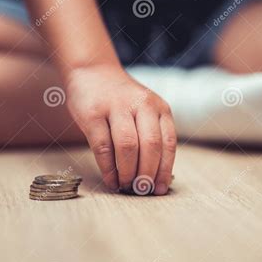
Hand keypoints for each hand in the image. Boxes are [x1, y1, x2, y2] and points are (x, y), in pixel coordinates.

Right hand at [65, 65, 175, 194]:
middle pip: (151, 145)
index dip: (165, 169)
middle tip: (141, 190)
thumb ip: (153, 135)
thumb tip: (157, 176)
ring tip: (126, 186)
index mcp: (159, 107)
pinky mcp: (93, 113)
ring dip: (128, 172)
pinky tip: (111, 180)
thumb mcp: (145, 110)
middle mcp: (142, 104)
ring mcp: (116, 107)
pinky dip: (108, 168)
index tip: (160, 189)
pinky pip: (103, 146)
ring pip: (128, 146)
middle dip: (147, 173)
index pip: (168, 142)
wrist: (93, 71)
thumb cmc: (122, 100)